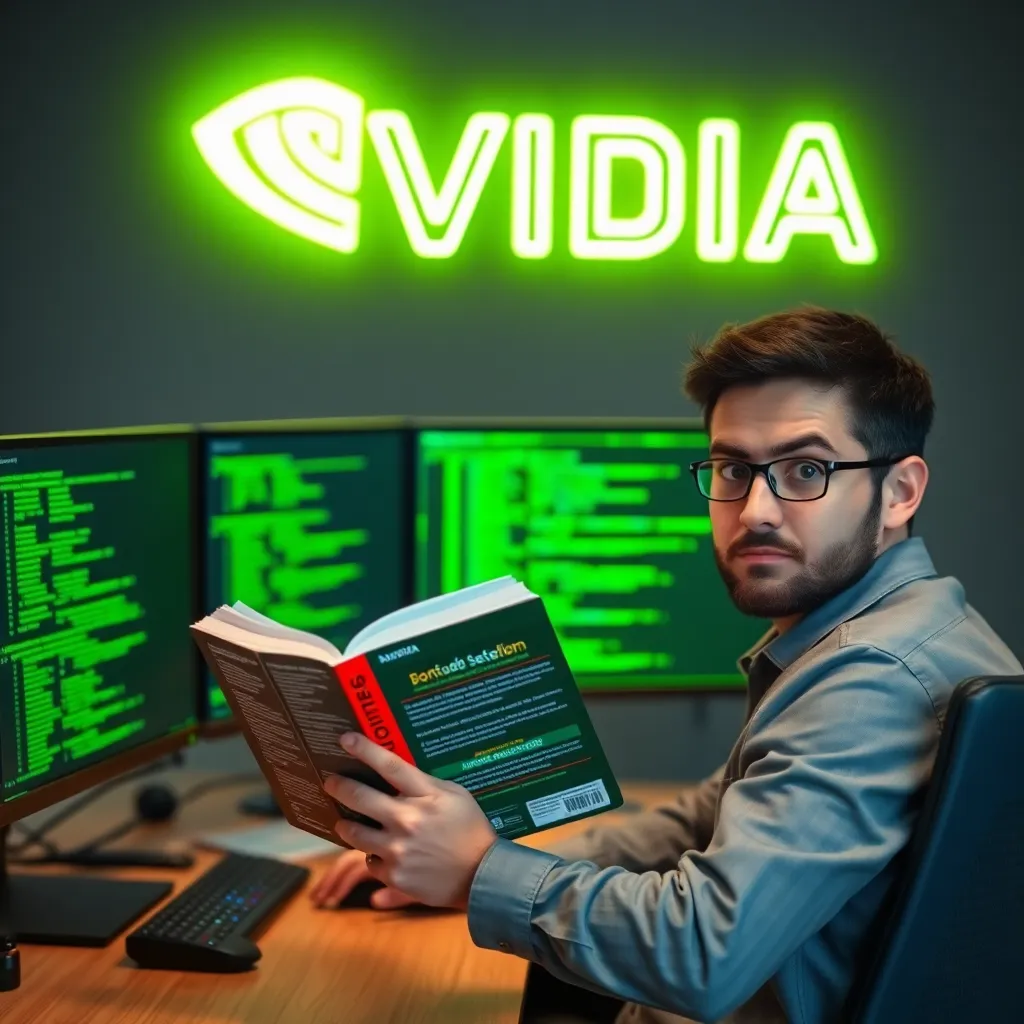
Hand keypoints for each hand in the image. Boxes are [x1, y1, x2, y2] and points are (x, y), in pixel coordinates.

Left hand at [323, 731, 498, 909]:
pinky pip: (369, 860)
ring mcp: (399, 849)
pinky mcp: (394, 875)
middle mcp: (408, 820)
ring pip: (354, 832)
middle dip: (339, 786)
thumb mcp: (455, 796)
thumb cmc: (469, 829)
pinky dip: (372, 855)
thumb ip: (424, 783)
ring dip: (346, 825)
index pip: (390, 765)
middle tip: (331, 782)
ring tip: (345, 822)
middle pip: (360, 797)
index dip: (365, 749)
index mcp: (427, 795)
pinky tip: (382, 852)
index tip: (345, 738)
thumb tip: (392, 771)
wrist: (481, 875)